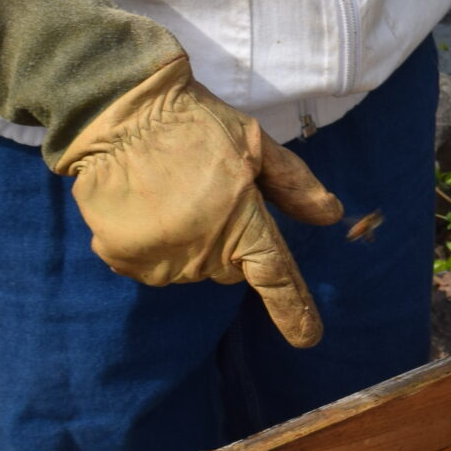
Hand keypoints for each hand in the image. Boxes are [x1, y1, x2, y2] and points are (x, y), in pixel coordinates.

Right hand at [57, 58, 343, 346]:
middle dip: (228, 242)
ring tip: (172, 195)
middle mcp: (203, 249)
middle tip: (209, 195)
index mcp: (242, 221)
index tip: (309, 338)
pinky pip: (150, 266)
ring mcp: (160, 257)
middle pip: (229, 269)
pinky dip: (152, 245)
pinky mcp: (122, 257)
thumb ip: (293, 184)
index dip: (295, 309)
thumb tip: (332, 216)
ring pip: (189, 270)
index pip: (275, 276)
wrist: (118, 112)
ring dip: (189, 244)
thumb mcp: (255, 142)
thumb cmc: (194, 122)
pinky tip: (145, 206)